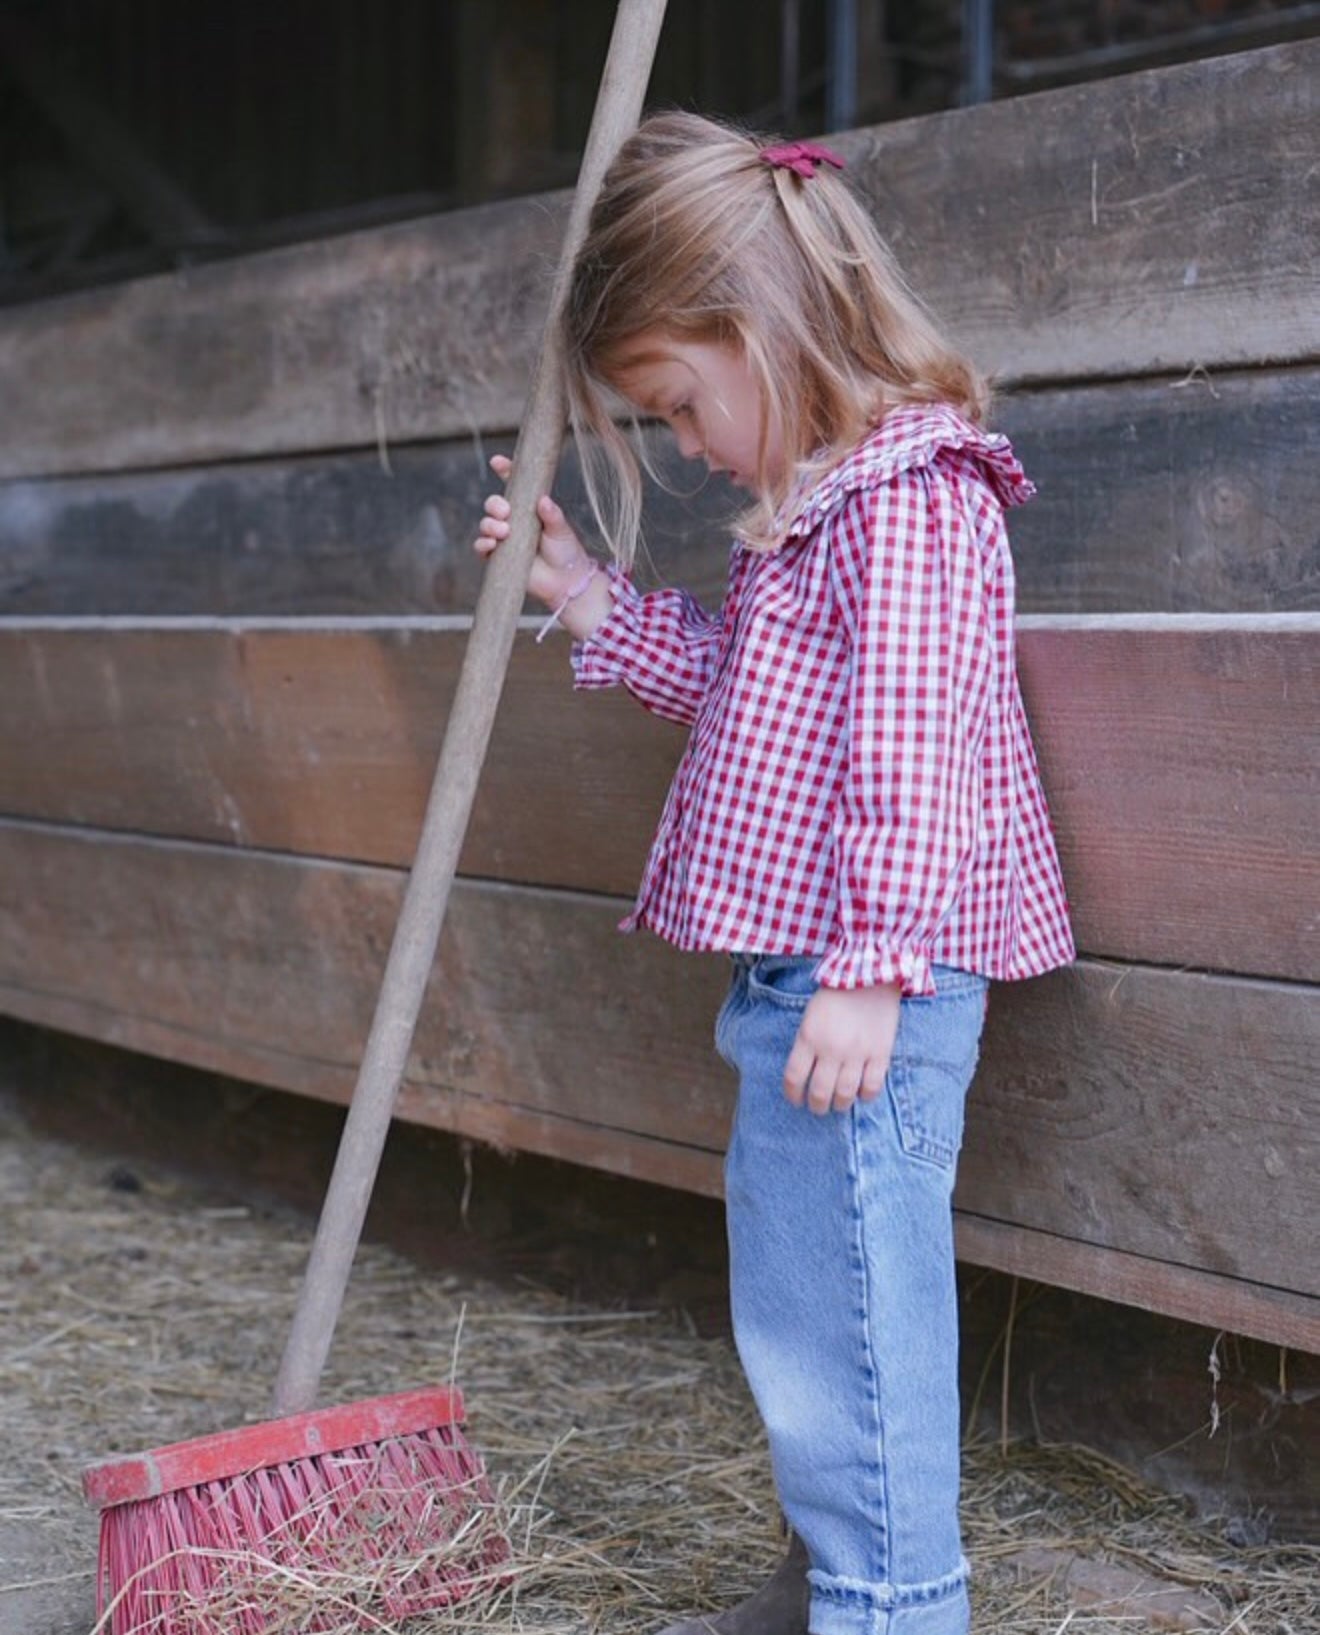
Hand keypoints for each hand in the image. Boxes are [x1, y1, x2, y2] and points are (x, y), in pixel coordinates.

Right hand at [474, 455, 611, 639]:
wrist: (566, 581)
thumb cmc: (566, 551)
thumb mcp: (561, 529)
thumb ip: (552, 514)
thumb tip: (542, 500)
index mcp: (528, 507)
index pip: (513, 484)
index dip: (504, 470)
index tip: (497, 461)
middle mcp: (513, 520)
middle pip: (493, 504)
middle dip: (494, 505)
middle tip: (506, 512)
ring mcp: (503, 538)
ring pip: (485, 524)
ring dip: (489, 524)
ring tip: (504, 531)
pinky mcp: (498, 557)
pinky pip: (481, 547)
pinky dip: (482, 543)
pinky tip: (491, 543)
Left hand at [784, 983, 900, 1115]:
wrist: (870, 976)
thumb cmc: (836, 995)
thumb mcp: (811, 1017)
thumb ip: (807, 1045)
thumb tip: (806, 1075)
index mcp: (809, 1037)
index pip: (794, 1078)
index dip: (793, 1095)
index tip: (796, 1100)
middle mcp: (831, 1049)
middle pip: (819, 1092)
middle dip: (817, 1106)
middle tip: (818, 1107)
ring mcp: (857, 1053)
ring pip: (845, 1094)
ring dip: (840, 1105)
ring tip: (839, 1104)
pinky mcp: (880, 1053)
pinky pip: (872, 1086)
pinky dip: (865, 1096)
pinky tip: (861, 1094)